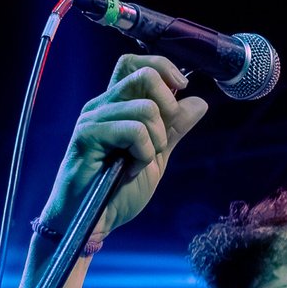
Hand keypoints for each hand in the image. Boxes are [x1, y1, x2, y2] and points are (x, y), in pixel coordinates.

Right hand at [41, 53, 209, 242]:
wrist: (94, 223)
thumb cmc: (117, 191)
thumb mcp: (157, 156)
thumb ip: (175, 129)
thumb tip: (199, 101)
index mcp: (117, 105)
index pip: (136, 64)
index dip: (163, 67)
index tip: (182, 89)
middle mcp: (102, 105)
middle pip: (144, 75)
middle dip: (169, 107)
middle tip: (161, 139)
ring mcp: (93, 119)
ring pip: (146, 108)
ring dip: (156, 141)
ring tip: (140, 163)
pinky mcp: (87, 136)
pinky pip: (133, 131)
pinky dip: (142, 154)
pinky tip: (128, 171)